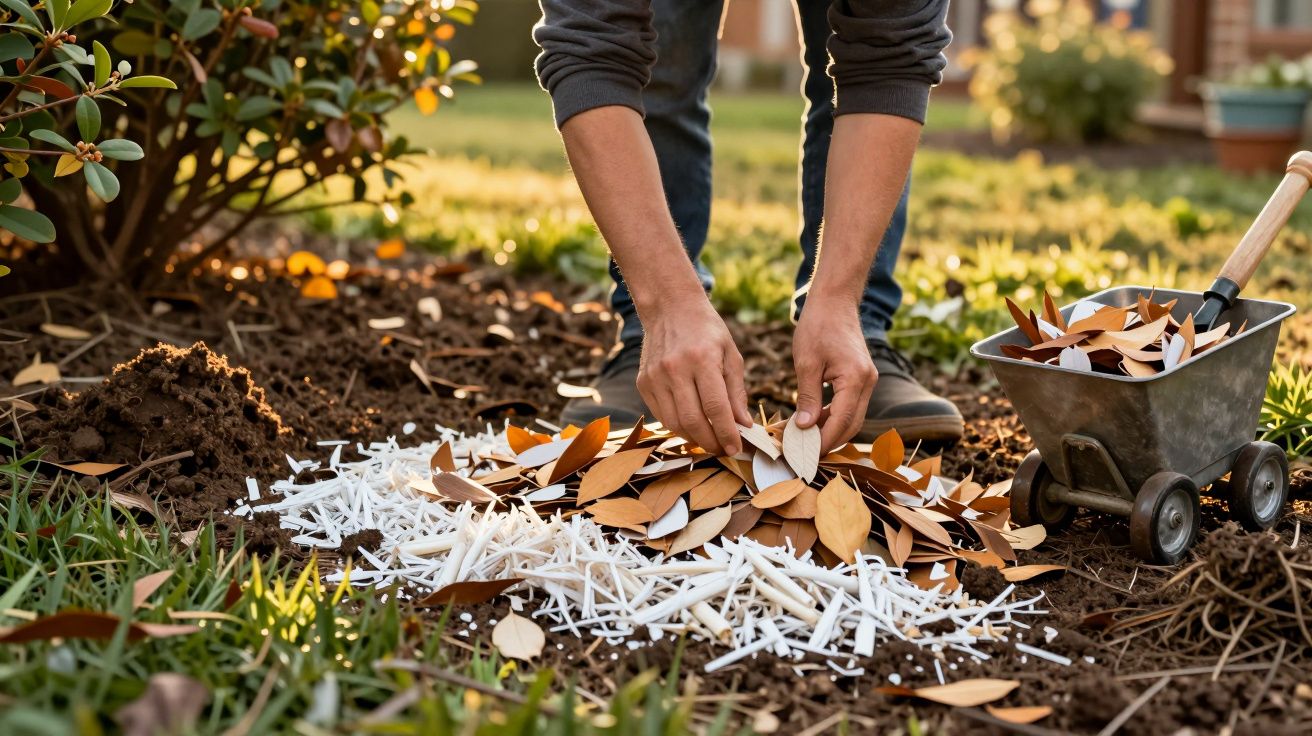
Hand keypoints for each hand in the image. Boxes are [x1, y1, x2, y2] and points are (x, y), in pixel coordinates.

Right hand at [636, 299, 752, 455]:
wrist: (670, 308)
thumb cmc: (707, 330)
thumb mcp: (731, 354)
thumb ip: (736, 391)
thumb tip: (744, 425)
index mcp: (702, 359)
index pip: (715, 407)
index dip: (727, 433)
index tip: (736, 448)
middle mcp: (675, 369)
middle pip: (692, 421)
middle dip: (710, 442)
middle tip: (723, 449)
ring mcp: (655, 377)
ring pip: (674, 423)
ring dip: (694, 438)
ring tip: (709, 440)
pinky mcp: (643, 383)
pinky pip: (661, 415)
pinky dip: (678, 426)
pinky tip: (691, 425)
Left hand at [792, 300, 877, 451]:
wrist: (834, 301)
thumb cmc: (818, 326)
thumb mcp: (806, 362)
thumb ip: (808, 397)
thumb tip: (804, 427)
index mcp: (855, 379)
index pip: (841, 421)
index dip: (824, 441)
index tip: (805, 455)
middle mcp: (868, 382)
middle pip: (852, 424)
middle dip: (829, 441)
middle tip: (803, 451)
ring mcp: (868, 380)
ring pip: (853, 417)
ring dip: (831, 430)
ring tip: (804, 438)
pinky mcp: (862, 378)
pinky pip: (851, 405)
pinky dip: (834, 416)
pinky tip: (813, 420)